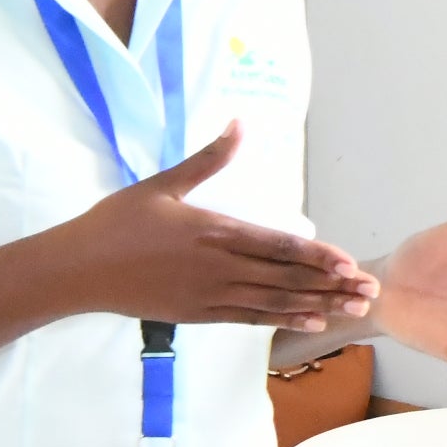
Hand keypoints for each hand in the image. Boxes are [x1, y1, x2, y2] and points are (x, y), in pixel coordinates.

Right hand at [52, 122, 378, 330]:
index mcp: (214, 231)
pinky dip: (282, 319)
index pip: (278, 246)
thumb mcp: (163, 184)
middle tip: (370, 291)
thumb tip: (239, 124)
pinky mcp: (197, 314)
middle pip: (285, 277)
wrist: (76, 270)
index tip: (350, 262)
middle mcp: (218, 267)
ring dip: (317, 304)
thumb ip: (208, 159)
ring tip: (352, 309)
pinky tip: (310, 321)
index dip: (318, 256)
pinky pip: (248, 319)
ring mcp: (208, 295)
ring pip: (273, 301)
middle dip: (331, 284)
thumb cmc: (116, 223)